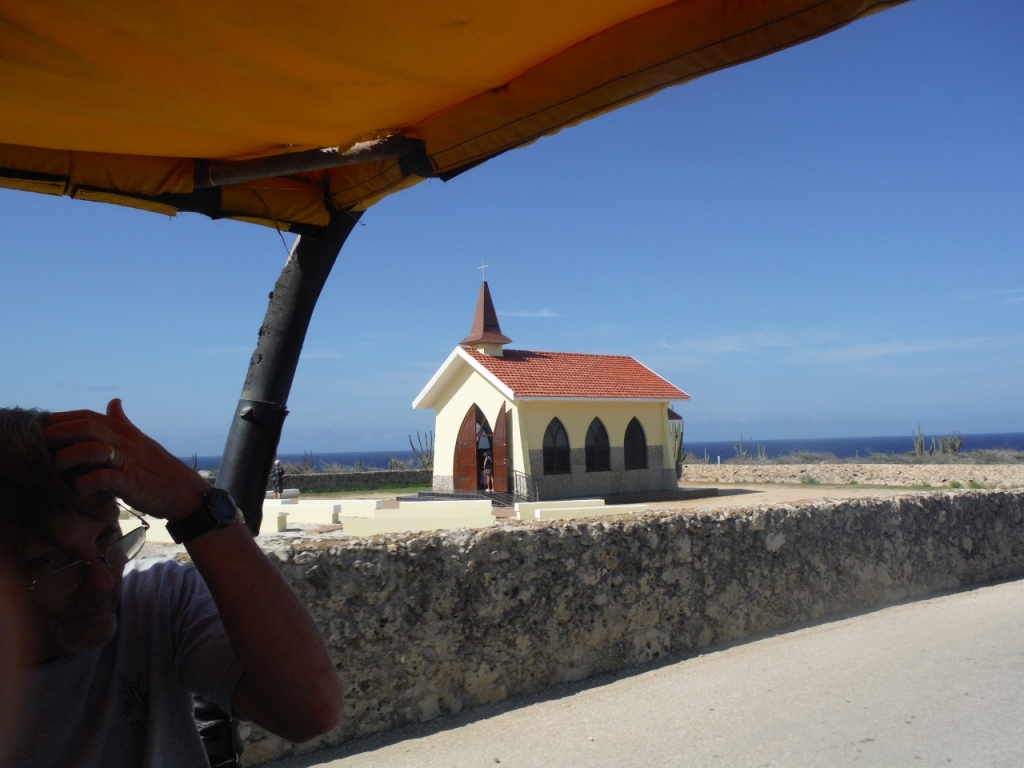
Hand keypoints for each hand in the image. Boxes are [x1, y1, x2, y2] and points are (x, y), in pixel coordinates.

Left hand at [45, 399, 209, 520]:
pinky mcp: (131, 483)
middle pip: (88, 426)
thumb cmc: (159, 469)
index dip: (63, 419)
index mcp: (125, 432)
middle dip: (60, 433)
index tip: (43, 427)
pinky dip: (84, 484)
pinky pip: (102, 479)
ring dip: (68, 459)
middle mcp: (126, 442)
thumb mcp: (140, 441)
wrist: (184, 492)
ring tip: (57, 470)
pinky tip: (77, 489)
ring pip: (92, 450)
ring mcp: (129, 462)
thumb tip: (114, 402)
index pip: (89, 416)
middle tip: (42, 446)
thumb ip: (123, 423)